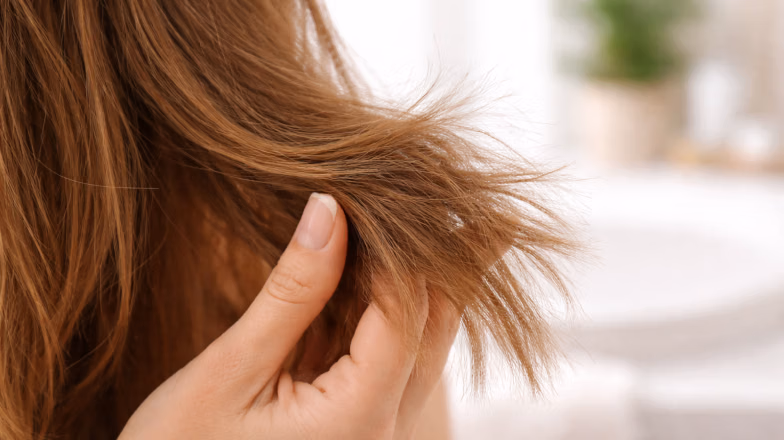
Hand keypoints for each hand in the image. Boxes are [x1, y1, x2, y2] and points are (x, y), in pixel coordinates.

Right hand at [119, 193, 459, 438]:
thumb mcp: (230, 372)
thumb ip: (291, 293)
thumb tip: (330, 211)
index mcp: (359, 420)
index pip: (405, 313)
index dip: (400, 248)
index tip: (388, 189)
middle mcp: (383, 430)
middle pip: (433, 328)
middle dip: (447, 264)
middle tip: (472, 207)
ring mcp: (372, 431)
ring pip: (416, 344)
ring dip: (418, 285)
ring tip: (433, 227)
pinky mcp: (353, 426)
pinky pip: (384, 360)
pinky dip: (382, 313)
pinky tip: (376, 272)